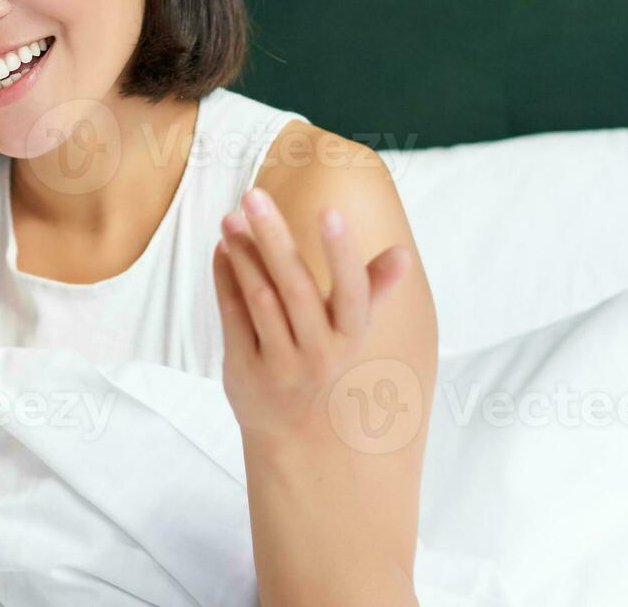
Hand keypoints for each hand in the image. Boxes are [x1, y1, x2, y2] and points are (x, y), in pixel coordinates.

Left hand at [211, 186, 412, 445]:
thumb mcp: (351, 331)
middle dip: (274, 238)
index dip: (342, 252)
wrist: (293, 434)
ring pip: (260, 299)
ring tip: (232, 217)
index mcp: (349, 337)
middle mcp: (319, 353)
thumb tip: (403, 254)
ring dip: (244, 254)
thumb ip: (372, 290)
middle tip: (254, 193)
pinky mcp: (244, 370)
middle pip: (296, 288)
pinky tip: (224, 249)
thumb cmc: (325, 361)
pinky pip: (233, 316)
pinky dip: (226, 279)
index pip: (351, 291)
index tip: (330, 209)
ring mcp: (280, 364)